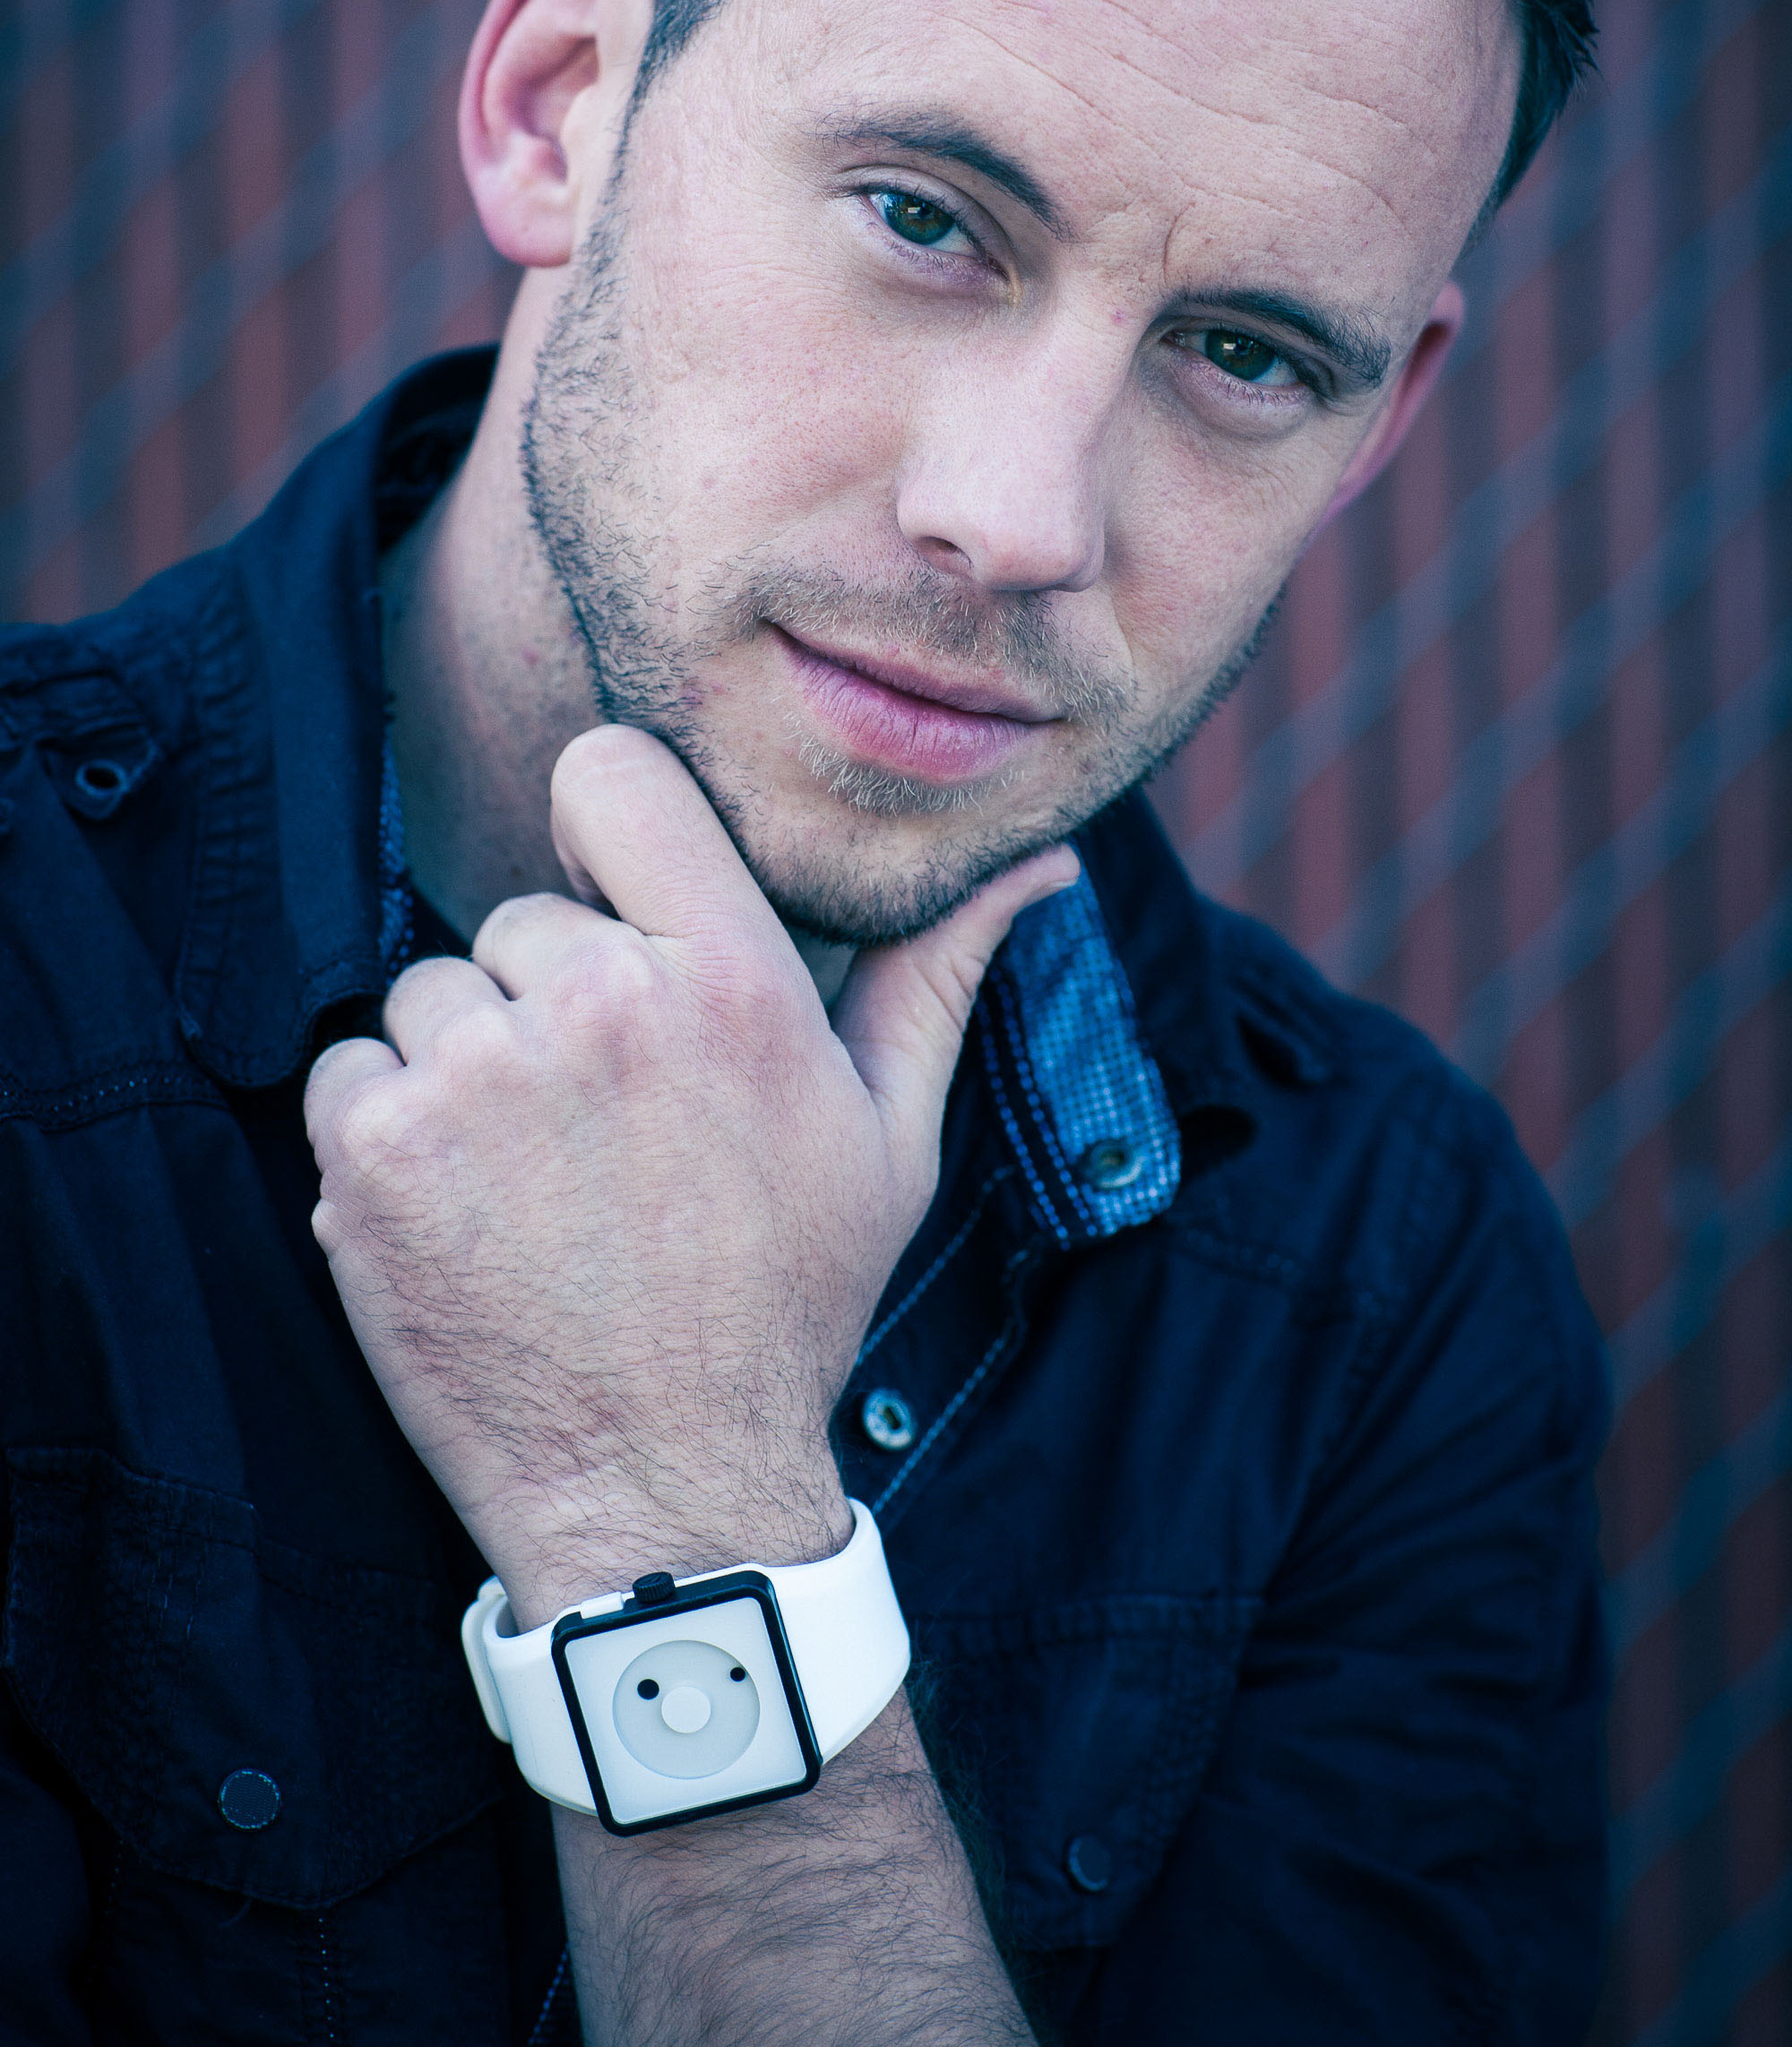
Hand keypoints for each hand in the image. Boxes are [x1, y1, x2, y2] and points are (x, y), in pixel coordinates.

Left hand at [305, 726, 1073, 1621]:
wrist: (664, 1492)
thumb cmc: (787, 1306)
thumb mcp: (891, 1140)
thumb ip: (937, 977)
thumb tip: (1039, 865)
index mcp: (730, 978)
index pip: (609, 776)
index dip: (601, 826)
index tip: (613, 897)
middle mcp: (597, 1004)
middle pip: (521, 916)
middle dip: (549, 996)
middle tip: (602, 1120)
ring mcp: (474, 1077)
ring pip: (429, 994)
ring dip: (463, 1066)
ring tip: (535, 1177)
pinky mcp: (374, 1155)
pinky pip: (349, 1071)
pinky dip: (383, 1130)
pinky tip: (461, 1210)